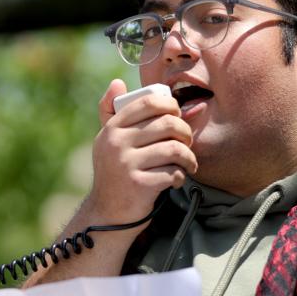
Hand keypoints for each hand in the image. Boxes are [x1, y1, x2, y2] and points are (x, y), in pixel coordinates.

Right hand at [85, 78, 197, 223]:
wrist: (108, 213)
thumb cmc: (114, 172)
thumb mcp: (108, 140)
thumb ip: (114, 112)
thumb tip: (118, 82)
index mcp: (112, 128)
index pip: (148, 103)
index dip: (171, 105)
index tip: (178, 116)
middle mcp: (117, 143)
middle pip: (167, 124)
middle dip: (185, 133)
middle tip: (187, 143)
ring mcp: (127, 164)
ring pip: (174, 149)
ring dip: (188, 158)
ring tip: (188, 164)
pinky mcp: (139, 185)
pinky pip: (173, 173)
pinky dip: (180, 177)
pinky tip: (177, 179)